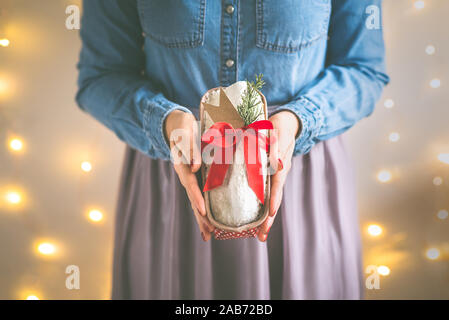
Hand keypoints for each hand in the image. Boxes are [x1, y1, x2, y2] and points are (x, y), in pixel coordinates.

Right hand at [164, 110, 214, 240]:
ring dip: (203, 217)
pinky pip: (202, 193)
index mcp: (181, 165)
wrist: (178, 125)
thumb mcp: (185, 132)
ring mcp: (191, 177)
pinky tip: (212, 219)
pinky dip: (206, 207)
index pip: (190, 184)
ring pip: (197, 199)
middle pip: (193, 198)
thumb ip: (189, 148)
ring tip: (210, 234)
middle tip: (209, 232)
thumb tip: (195, 167)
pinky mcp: (197, 177)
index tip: (203, 211)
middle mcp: (186, 174)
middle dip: (200, 216)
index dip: (197, 197)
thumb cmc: (182, 126)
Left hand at [257, 111, 299, 241]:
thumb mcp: (279, 133)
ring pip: (269, 199)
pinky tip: (253, 217)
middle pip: (274, 199)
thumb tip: (275, 165)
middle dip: (269, 218)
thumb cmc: (280, 127)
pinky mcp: (267, 176)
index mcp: (281, 166)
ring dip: (265, 217)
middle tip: (262, 236)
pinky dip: (261, 206)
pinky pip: (264, 193)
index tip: (272, 213)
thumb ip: (276, 146)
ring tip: (259, 235)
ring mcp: (274, 177)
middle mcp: (278, 174)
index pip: (277, 185)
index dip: (274, 199)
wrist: (286, 123)